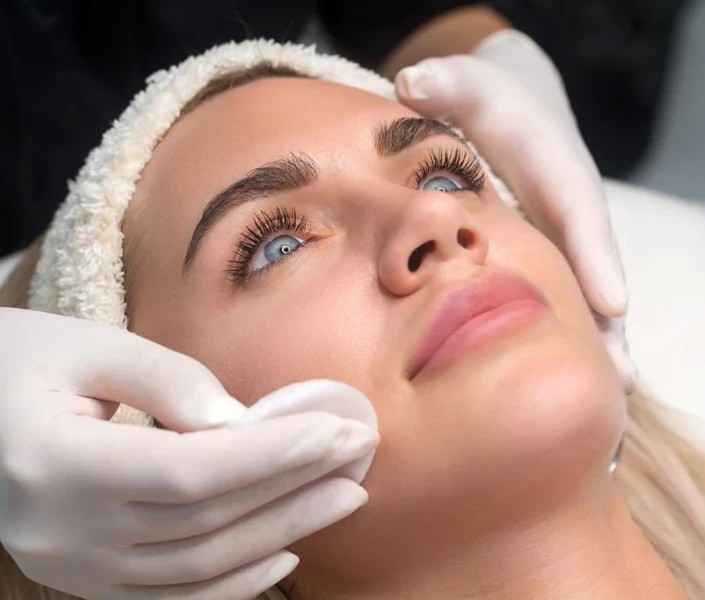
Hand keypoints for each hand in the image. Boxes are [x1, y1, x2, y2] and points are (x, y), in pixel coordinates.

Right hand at [0, 308, 378, 599]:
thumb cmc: (17, 364)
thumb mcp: (85, 347)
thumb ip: (168, 380)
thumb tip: (245, 422)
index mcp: (54, 465)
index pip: (192, 471)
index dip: (274, 455)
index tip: (339, 430)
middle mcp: (61, 532)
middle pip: (208, 521)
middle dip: (294, 488)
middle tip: (358, 459)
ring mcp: (70, 568)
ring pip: (198, 567)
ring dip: (280, 532)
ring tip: (343, 497)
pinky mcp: (82, 580)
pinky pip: (170, 599)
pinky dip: (232, 585)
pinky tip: (284, 553)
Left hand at [395, 31, 634, 390]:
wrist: (522, 108)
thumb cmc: (491, 99)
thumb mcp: (468, 81)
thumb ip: (446, 81)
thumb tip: (412, 81)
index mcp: (558, 171)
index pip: (580, 213)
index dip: (596, 258)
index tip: (612, 303)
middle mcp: (576, 214)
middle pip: (599, 272)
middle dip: (610, 327)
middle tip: (621, 380)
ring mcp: (571, 244)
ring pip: (591, 300)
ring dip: (602, 351)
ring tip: (611, 408)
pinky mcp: (559, 263)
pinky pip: (572, 306)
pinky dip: (579, 347)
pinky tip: (581, 393)